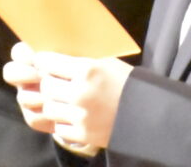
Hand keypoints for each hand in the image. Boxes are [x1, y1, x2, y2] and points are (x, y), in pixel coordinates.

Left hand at [3, 43, 129, 154]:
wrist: (148, 114)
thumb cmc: (125, 83)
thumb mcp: (106, 63)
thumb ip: (80, 60)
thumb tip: (54, 55)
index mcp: (88, 69)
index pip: (48, 62)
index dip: (43, 61)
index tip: (42, 61)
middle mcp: (81, 92)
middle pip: (46, 86)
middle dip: (47, 82)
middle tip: (53, 81)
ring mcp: (81, 116)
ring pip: (49, 108)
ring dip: (54, 103)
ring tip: (63, 100)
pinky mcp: (83, 135)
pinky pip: (59, 127)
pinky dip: (63, 122)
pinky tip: (74, 116)